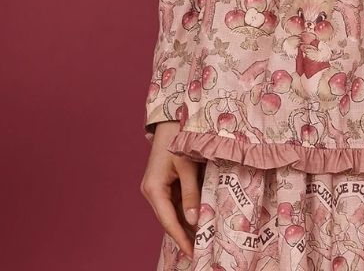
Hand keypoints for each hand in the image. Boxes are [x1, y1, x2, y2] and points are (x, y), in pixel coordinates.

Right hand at [139, 120, 203, 258]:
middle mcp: (152, 191)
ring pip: (172, 212)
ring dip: (185, 224)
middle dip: (183, 234)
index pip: (168, 221)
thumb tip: (194, 220)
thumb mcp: (187, 166)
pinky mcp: (164, 183)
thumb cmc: (179, 139)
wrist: (172, 120)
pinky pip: (175, 202)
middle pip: (169, 219)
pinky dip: (185, 211)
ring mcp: (157, 187)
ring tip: (201, 239)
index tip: (192, 253)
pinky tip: (197, 219)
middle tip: (201, 250)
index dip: (180, 238)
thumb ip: (191, 193)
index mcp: (154, 188)